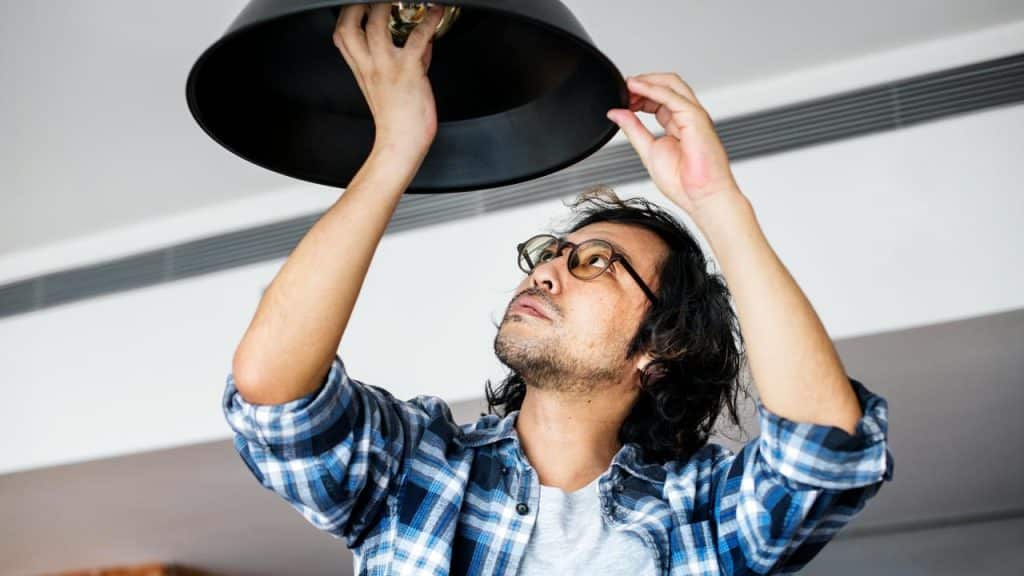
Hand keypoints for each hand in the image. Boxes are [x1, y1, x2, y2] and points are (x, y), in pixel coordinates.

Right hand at [333, 3, 442, 157]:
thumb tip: (422, 42)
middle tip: (373, 0)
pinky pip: (417, 38)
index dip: (347, 15)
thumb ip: (407, 59)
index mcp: (362, 69)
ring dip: (385, 5)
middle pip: (348, 26)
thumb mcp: (392, 87)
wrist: (401, 143)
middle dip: (358, 5)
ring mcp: (387, 66)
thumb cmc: (397, 119)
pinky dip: (429, 21)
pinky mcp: (409, 70)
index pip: (341, 35)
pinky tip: (436, 12)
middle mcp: (370, 65)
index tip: (358, 5)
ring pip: (376, 25)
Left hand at [606, 73, 739, 215]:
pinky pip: (672, 96)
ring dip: (646, 81)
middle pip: (666, 85)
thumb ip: (633, 130)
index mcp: (678, 124)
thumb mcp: (648, 151)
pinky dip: (652, 88)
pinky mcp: (696, 118)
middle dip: (643, 83)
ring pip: (671, 84)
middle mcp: (688, 117)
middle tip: (623, 90)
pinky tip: (636, 87)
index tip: (622, 98)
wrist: (703, 198)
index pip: (659, 98)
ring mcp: (693, 116)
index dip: (640, 94)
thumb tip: (616, 113)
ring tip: (627, 86)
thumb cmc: (684, 183)